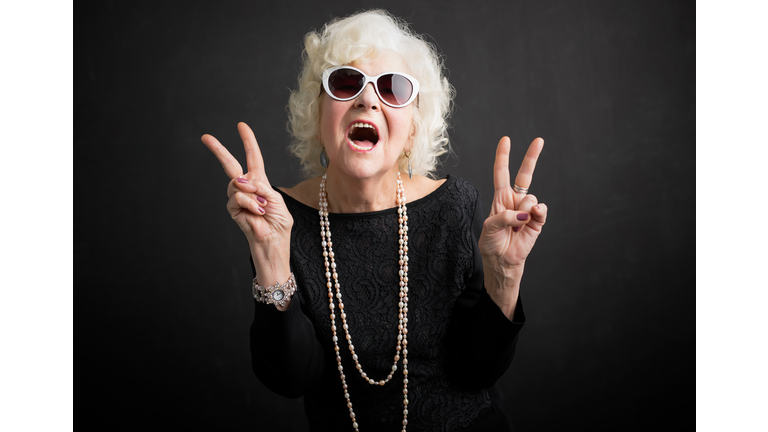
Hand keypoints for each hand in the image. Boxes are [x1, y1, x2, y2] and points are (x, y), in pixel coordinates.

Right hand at [201, 122, 292, 286]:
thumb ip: (262, 186)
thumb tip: (242, 180)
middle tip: (205, 137)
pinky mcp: (232, 209)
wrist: (273, 243)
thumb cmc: (279, 224)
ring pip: (236, 182)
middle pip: (231, 164)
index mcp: (260, 182)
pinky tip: (256, 212)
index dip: (248, 142)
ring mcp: (237, 198)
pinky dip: (249, 203)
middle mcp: (247, 187)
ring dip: (252, 193)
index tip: (241, 126)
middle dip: (218, 150)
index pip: (253, 158)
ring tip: (261, 207)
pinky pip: (237, 197)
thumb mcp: (277, 199)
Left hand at [478, 137, 547, 316]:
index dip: (503, 157)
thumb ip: (504, 217)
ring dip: (522, 212)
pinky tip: (530, 220)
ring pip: (530, 199)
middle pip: (525, 175)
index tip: (506, 140)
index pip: (502, 173)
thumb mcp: (489, 228)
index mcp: (500, 198)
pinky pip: (541, 211)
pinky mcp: (537, 221)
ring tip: (516, 226)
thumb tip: (525, 212)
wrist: (502, 262)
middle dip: (532, 157)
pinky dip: (536, 214)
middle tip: (539, 140)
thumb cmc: (491, 244)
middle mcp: (515, 201)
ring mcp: (527, 210)